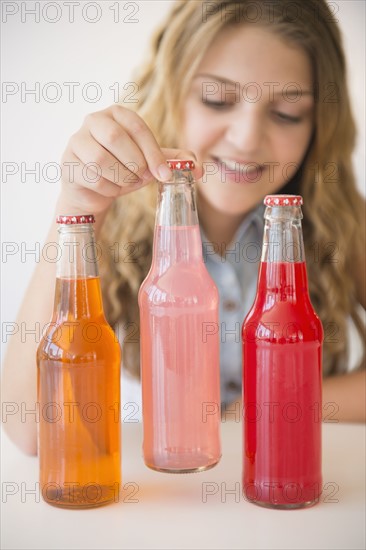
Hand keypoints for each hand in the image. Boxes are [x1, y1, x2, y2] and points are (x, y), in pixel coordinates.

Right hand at [59, 105, 202, 214]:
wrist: (94, 191)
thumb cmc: (124, 170)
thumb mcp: (150, 163)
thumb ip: (174, 161)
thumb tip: (200, 168)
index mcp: (116, 114)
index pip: (137, 127)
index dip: (153, 153)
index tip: (164, 175)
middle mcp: (93, 121)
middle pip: (116, 138)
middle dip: (135, 164)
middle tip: (141, 178)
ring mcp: (76, 141)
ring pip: (102, 160)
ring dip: (121, 178)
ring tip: (126, 183)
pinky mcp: (68, 164)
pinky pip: (92, 178)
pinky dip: (108, 189)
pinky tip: (110, 189)